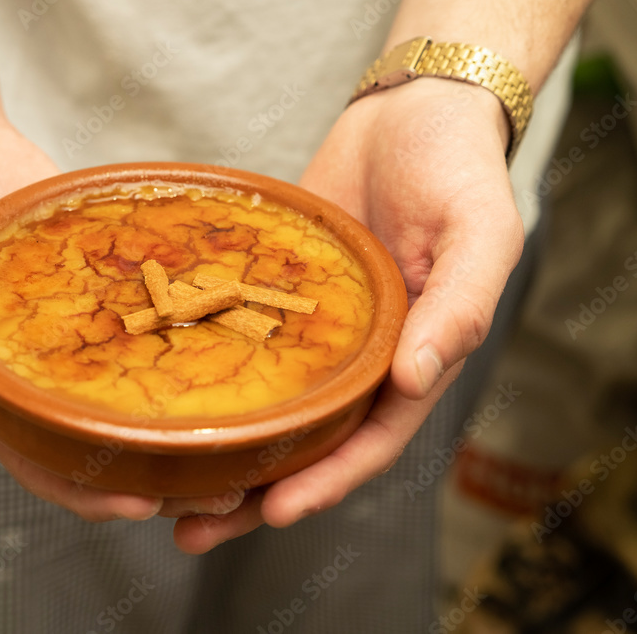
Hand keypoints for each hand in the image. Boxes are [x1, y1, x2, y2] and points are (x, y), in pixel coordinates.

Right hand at [0, 107, 240, 521]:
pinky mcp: (108, 280)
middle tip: (226, 484)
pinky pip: (151, 313)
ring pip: (138, 385)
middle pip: (104, 436)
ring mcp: (79, 324)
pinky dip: (189, 335)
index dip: (85, 490)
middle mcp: (38, 366)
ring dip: (185, 417)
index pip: (37, 458)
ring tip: (249, 433)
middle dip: (159, 468)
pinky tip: (238, 343)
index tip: (141, 505)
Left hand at [172, 78, 524, 551]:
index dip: (326, 482)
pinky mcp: (271, 293)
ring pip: (264, 406)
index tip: (274, 512)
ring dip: (220, 449)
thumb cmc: (459, 168)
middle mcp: (358, 358)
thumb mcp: (482, 231)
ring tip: (159, 487)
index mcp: (412, 359)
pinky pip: (235, 340)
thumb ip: (461, 305)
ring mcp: (311, 330)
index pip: (368, 441)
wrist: (410, 109)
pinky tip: (154, 396)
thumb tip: (416, 379)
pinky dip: (204, 376)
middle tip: (190, 527)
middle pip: (305, 442)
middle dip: (254, 492)